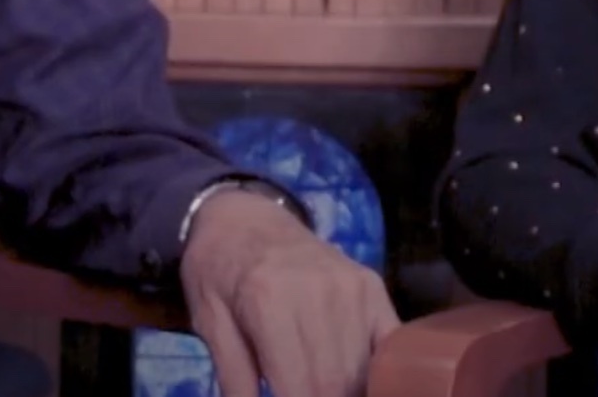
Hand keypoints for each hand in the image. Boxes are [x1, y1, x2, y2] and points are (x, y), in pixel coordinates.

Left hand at [180, 189, 400, 396]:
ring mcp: (352, 287)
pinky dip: (377, 371)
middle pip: (335, 384)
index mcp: (269, 303)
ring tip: (322, 387)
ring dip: (348, 390)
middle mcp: (319, 293)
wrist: (243, 218)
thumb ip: (234, 378)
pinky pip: (389, 343)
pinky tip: (357, 379)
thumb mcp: (208, 323)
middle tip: (302, 395)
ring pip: (363, 369)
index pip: (299, 388)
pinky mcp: (372, 284)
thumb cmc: (219, 272)